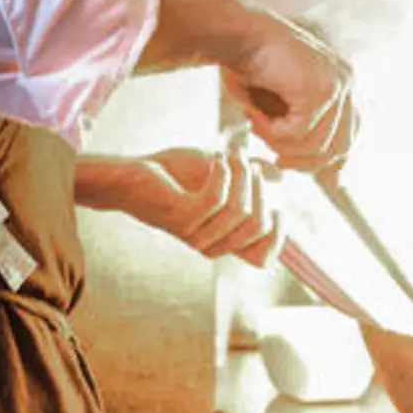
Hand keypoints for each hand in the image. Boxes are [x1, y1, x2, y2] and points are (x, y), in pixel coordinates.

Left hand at [126, 147, 284, 267]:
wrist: (131, 174)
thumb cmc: (175, 175)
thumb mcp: (221, 174)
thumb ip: (249, 177)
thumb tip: (281, 175)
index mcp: (222, 242)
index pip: (263, 257)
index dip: (279, 234)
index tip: (277, 205)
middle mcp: (210, 245)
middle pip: (258, 226)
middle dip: (261, 189)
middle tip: (249, 163)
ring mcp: (195, 234)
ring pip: (239, 210)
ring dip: (241, 175)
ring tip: (232, 155)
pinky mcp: (180, 217)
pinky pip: (217, 199)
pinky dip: (222, 173)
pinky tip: (216, 159)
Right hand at [224, 13, 359, 175]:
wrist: (233, 33)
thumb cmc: (250, 67)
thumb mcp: (283, 110)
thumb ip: (308, 140)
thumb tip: (336, 185)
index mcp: (345, 82)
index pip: (351, 135)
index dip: (332, 162)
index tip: (313, 177)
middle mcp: (348, 81)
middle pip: (341, 147)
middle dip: (305, 161)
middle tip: (276, 160)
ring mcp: (339, 83)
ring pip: (318, 146)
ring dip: (280, 144)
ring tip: (256, 126)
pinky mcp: (322, 89)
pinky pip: (299, 133)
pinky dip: (272, 131)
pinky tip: (253, 115)